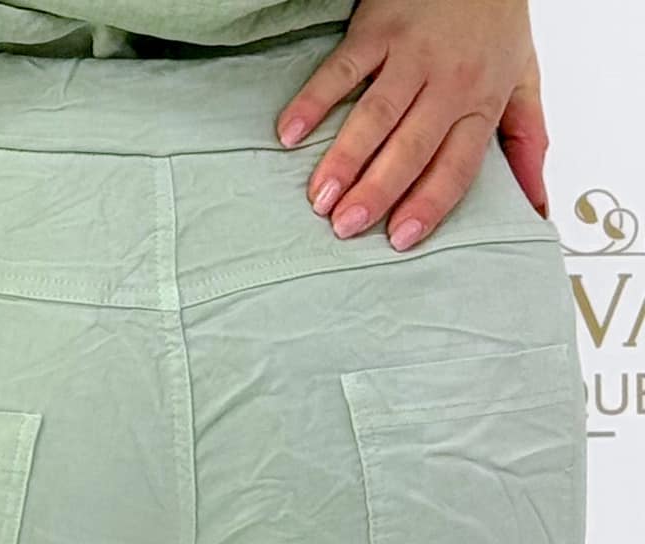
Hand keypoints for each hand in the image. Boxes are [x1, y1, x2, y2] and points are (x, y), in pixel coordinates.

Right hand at [276, 0, 543, 250]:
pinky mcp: (377, 30)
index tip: (401, 238)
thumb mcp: (524, 78)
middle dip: (377, 191)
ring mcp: (410, 55)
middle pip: (411, 147)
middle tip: (346, 227)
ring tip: (319, 197)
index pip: (456, 164)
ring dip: (344, 158)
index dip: (429, 203)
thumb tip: (537, 204)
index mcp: (482, 101)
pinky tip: (290, 134)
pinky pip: (341, 70)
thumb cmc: (495, 20)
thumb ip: (527, 141)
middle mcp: (448, 81)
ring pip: (376, 115)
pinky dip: (312, 102)